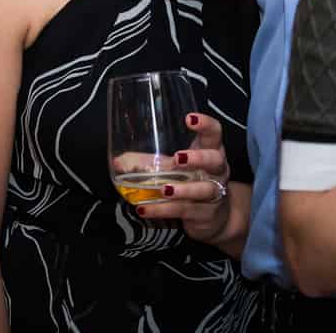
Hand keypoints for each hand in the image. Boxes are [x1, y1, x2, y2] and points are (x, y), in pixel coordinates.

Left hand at [131, 113, 233, 244]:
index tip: (189, 119)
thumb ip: (149, 162)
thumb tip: (118, 162)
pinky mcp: (205, 214)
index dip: (206, 124)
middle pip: (215, 160)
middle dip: (198, 158)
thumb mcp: (175, 168)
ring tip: (164, 189)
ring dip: (183, 189)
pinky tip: (145, 209)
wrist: (215, 217)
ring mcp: (214, 193)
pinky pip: (184, 211)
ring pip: (203, 189)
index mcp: (211, 151)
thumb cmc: (192, 181)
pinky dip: (163, 209)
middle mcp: (217, 171)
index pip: (215, 133)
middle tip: (177, 158)